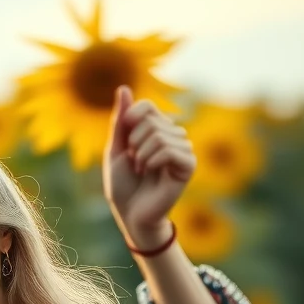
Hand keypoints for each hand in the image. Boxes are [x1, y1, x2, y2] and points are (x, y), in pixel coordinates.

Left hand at [102, 85, 195, 241]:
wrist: (131, 215)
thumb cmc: (123, 186)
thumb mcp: (115, 150)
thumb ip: (120, 121)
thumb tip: (123, 87)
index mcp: (157, 129)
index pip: (146, 106)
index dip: (130, 121)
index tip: (126, 144)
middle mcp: (173, 135)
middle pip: (150, 120)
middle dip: (133, 144)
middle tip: (136, 164)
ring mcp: (183, 148)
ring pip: (159, 135)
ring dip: (141, 156)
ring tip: (142, 171)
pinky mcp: (189, 164)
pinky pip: (169, 149)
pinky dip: (153, 161)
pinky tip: (152, 173)